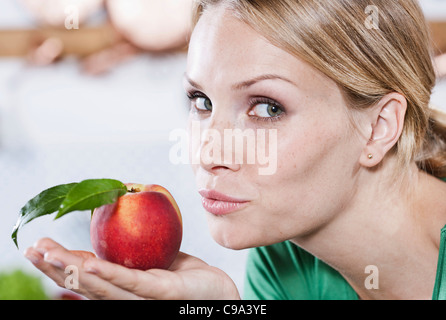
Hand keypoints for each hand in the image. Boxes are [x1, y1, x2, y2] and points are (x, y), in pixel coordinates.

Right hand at [24, 238, 239, 299]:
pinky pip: (133, 284)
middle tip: (31, 250)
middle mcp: (126, 297)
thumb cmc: (184, 275)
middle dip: (55, 268)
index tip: (37, 246)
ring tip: (50, 255)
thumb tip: (113, 217)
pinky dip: (110, 275)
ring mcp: (142, 299)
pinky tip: (92, 265)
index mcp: (122, 286)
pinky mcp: (162, 294)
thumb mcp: (153, 258)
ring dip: (73, 270)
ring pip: (102, 287)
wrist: (217, 293)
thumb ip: (132, 249)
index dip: (59, 264)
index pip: (85, 275)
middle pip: (85, 284)